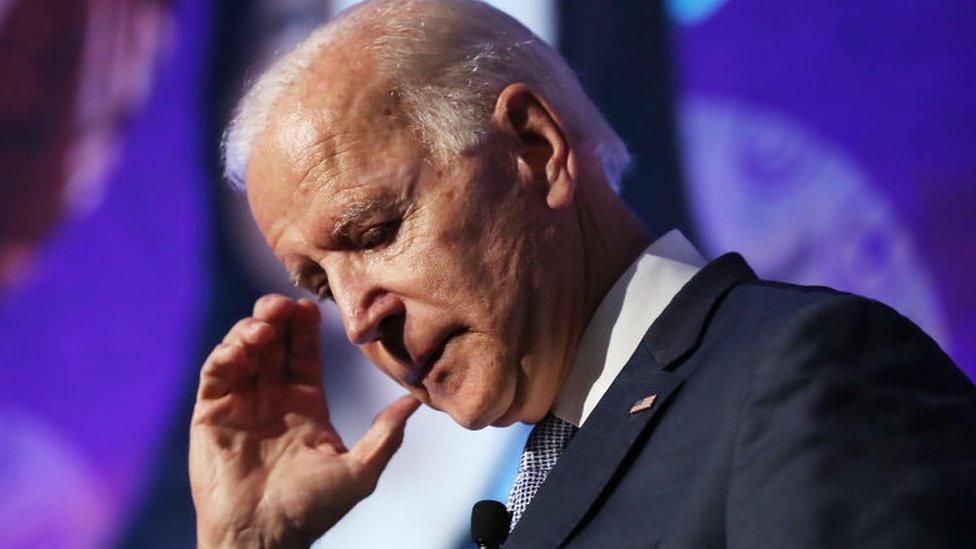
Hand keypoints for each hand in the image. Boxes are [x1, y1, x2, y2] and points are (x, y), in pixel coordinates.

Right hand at [189, 294, 419, 547]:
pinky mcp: (210, 413)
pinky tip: (241, 349)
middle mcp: (272, 397)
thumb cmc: (312, 510)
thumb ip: (386, 434)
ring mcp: (240, 403)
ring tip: (263, 327)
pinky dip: (225, 353)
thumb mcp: (359, 471)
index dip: (306, 327)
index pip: (305, 352)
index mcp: (306, 403)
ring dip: (250, 330)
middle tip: (281, 303)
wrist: (262, 537)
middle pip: (273, 342)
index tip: (310, 306)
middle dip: (276, 317)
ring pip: (243, 349)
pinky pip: (215, 372)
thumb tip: (417, 402)